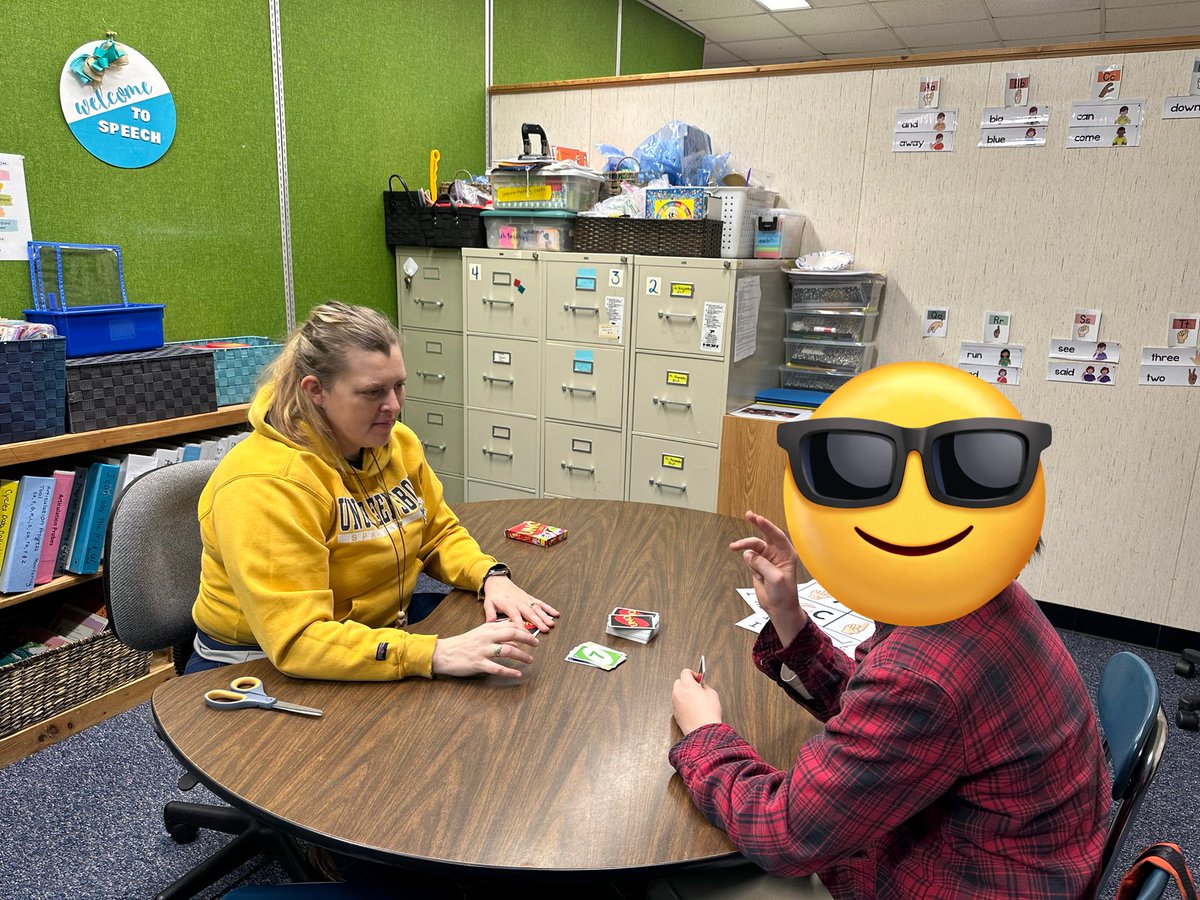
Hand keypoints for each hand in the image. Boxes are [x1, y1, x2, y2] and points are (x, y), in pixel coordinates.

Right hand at [431, 621, 538, 678]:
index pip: (511, 625)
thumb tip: (515, 644)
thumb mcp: (481, 636)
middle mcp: (487, 637)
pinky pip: (498, 668)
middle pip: (513, 634)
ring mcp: (483, 650)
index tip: (533, 636)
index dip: (525, 630)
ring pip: (508, 651)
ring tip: (530, 660)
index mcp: (487, 628)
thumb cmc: (462, 644)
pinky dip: (510, 672)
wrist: (443, 653)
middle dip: (528, 638)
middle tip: (536, 644)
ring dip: (522, 656)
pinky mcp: (479, 663)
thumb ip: (498, 637)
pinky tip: (517, 674)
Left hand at [483, 576, 559, 632]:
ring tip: (551, 624)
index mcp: (509, 605)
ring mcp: (526, 600)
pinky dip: (548, 608)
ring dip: (545, 616)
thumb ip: (490, 614)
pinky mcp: (530, 598)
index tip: (526, 635)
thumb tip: (490, 624)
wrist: (498, 581)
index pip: (516, 617)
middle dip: (538, 622)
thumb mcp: (488, 604)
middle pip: (530, 614)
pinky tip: (555, 613)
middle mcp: (519, 602)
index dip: (521, 626)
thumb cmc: (494, 594)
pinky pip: (540, 603)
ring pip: (537, 609)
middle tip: (545, 629)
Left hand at [672, 668, 721, 734]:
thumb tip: (702, 686)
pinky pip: (678, 703)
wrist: (703, 731)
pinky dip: (683, 703)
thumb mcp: (712, 694)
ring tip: (696, 700)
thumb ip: (705, 686)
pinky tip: (692, 708)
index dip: (693, 674)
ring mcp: (675, 703)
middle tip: (697, 688)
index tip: (699, 678)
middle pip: (679, 681)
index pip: (685, 672)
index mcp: (686, 685)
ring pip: (678, 693)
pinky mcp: (675, 713)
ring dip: (685, 693)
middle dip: (687, 683)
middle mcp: (678, 693)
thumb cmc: (708, 713)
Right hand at [729, 510, 807, 645]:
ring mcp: (767, 559)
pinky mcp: (758, 566)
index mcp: (787, 554)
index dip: (767, 526)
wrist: (778, 608)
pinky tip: (756, 574)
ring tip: (733, 547)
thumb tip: (748, 554)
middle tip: (748, 514)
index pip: (777, 535)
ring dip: (744, 546)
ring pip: (753, 547)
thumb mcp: (775, 578)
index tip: (758, 518)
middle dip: (756, 524)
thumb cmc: (784, 594)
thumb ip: (762, 564)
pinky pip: (749, 558)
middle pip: (765, 535)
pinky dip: (748, 562)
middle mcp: (777, 554)